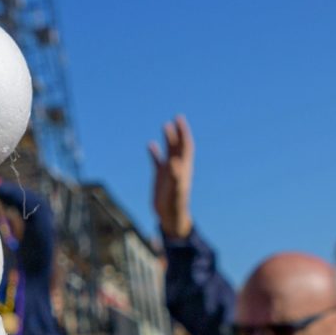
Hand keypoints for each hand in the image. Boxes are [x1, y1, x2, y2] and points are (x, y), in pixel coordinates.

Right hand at [148, 117, 194, 241]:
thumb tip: (174, 162)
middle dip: (178, 132)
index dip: (183, 133)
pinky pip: (157, 161)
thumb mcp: (175, 190)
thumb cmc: (175, 205)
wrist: (171, 216)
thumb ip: (176, 177)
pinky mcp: (160, 177)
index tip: (180, 120)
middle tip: (176, 118)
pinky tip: (150, 145)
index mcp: (183, 167)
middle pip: (178, 146)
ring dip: (168, 139)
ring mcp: (169, 171)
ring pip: (169, 151)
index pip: (185, 146)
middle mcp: (177, 167)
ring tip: (165, 126)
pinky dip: (154, 152)